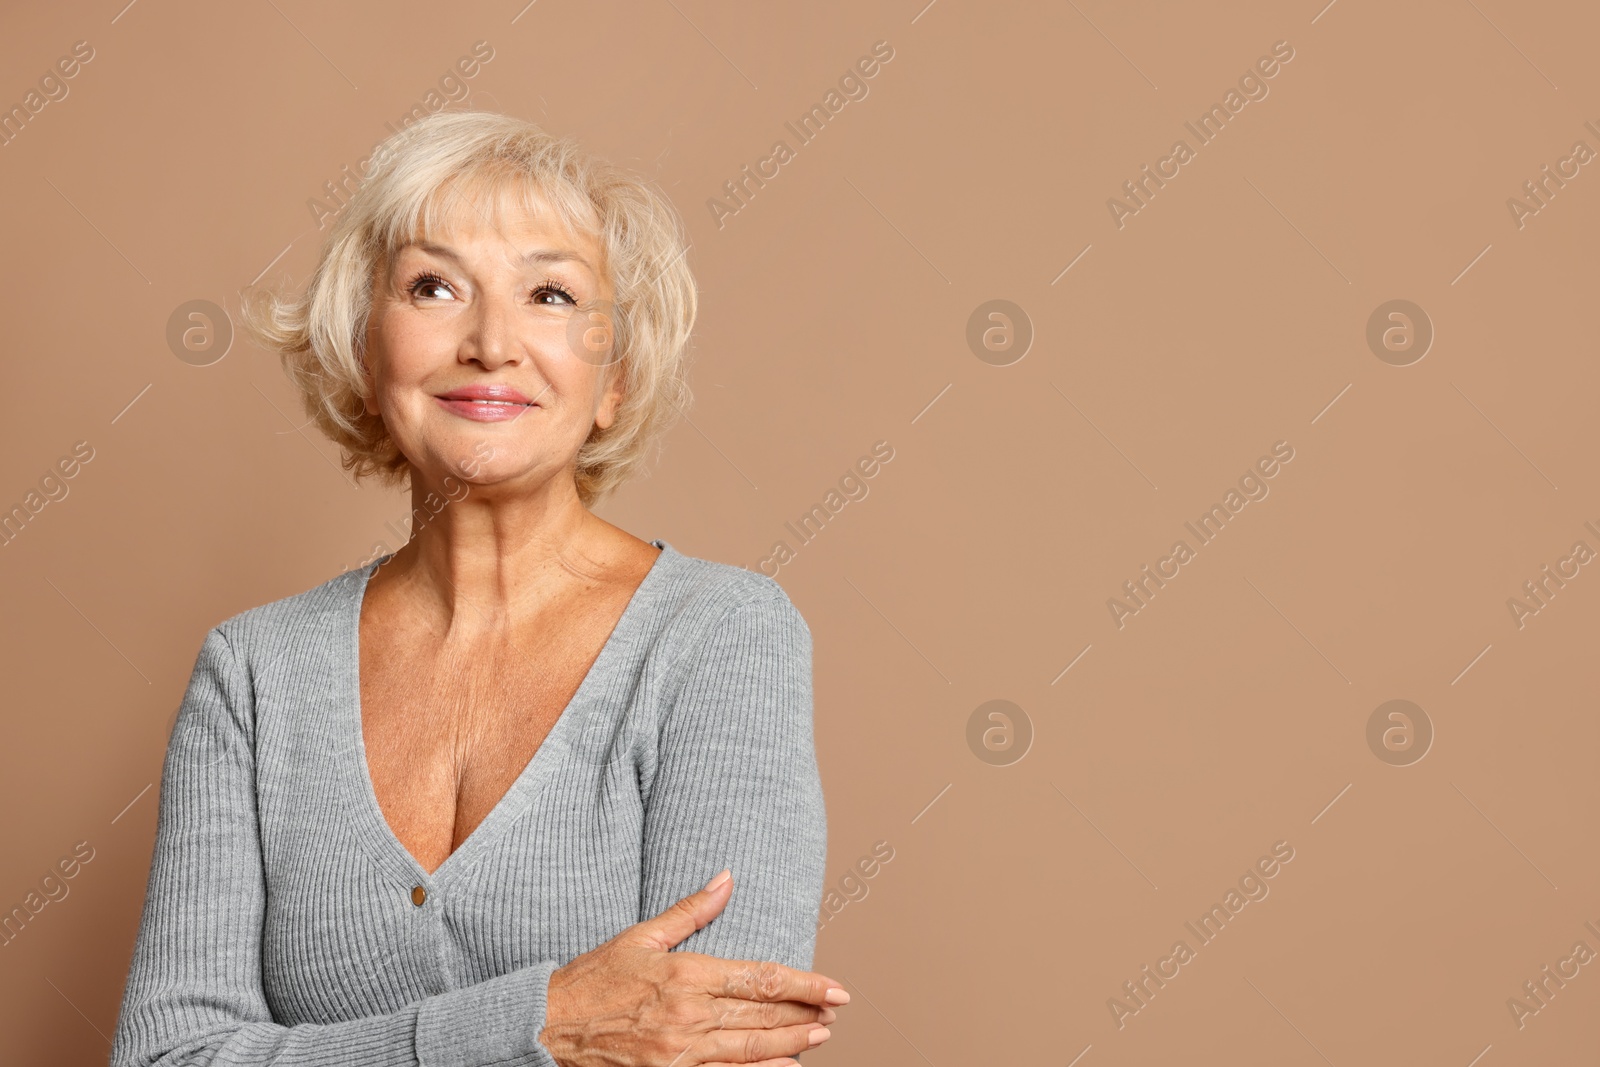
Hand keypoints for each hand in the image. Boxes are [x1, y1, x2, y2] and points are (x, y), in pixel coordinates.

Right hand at [538, 869, 847, 1066]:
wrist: (548, 1026)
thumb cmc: (592, 980)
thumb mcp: (640, 936)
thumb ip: (690, 911)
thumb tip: (726, 879)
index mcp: (686, 974)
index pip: (760, 979)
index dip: (804, 984)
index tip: (835, 988)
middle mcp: (689, 1014)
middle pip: (763, 1016)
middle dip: (804, 1014)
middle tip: (835, 1012)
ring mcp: (680, 1052)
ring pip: (750, 1050)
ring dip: (790, 1044)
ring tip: (819, 1038)